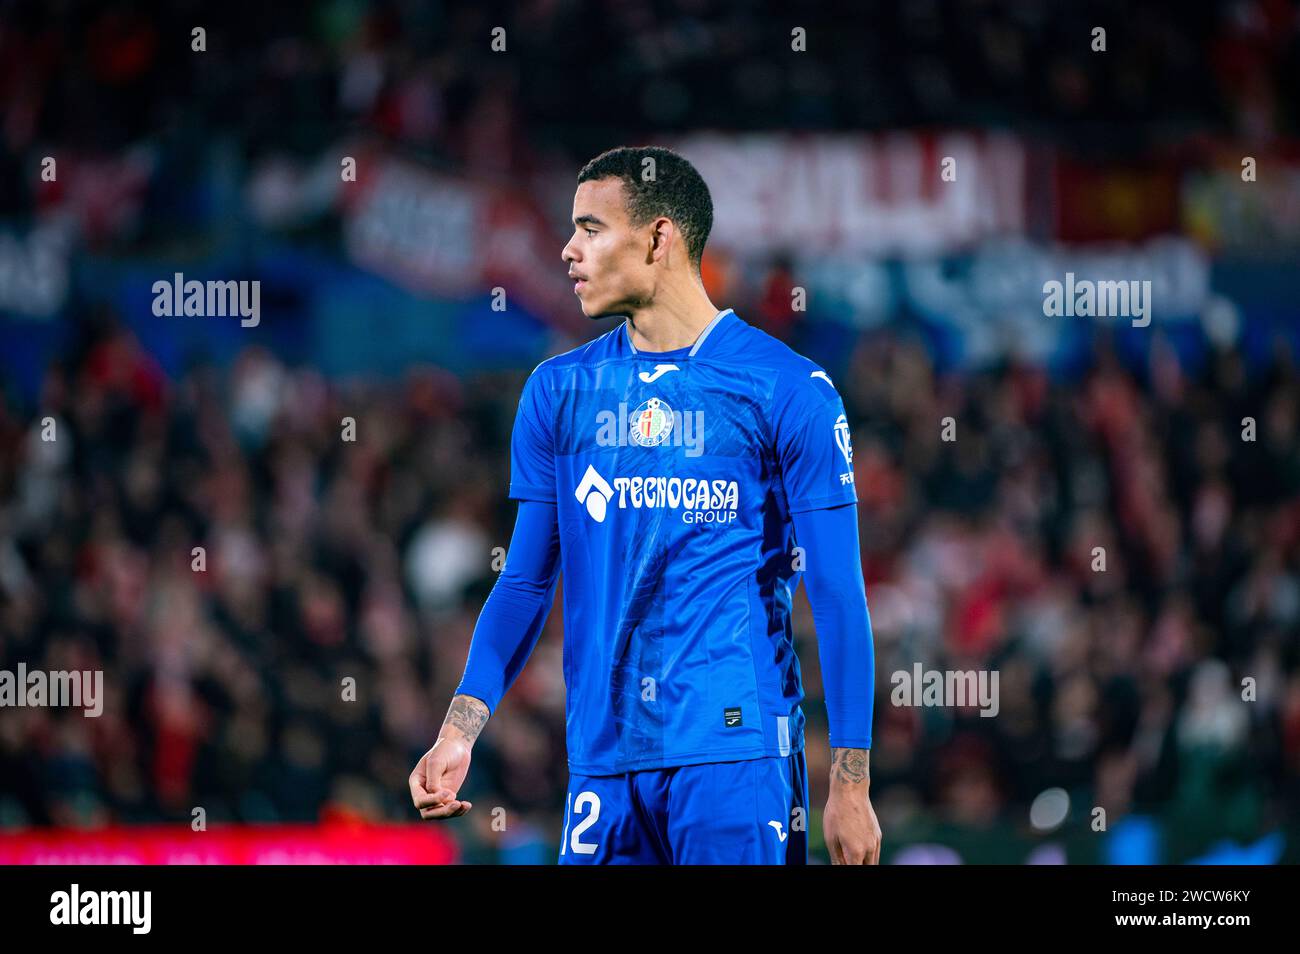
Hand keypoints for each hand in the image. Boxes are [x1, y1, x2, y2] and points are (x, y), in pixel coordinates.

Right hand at [409, 736, 473, 818]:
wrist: (457, 747)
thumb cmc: (444, 751)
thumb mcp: (436, 762)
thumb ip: (433, 781)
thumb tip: (441, 798)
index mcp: (416, 783)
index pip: (419, 801)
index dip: (432, 801)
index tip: (448, 792)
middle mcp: (424, 792)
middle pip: (427, 813)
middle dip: (441, 812)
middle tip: (456, 804)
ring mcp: (436, 796)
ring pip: (439, 814)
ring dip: (451, 813)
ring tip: (463, 805)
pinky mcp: (448, 797)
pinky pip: (451, 810)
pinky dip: (459, 811)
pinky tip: (467, 805)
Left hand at [823, 747, 880, 863]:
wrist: (850, 791)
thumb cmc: (836, 813)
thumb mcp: (830, 838)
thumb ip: (837, 858)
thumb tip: (838, 867)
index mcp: (856, 852)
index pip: (854, 871)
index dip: (847, 870)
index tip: (843, 864)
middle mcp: (870, 848)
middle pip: (867, 868)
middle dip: (858, 867)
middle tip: (847, 861)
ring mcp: (876, 841)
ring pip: (873, 861)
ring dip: (864, 863)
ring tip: (852, 857)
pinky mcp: (878, 833)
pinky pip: (875, 851)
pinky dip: (868, 855)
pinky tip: (858, 849)